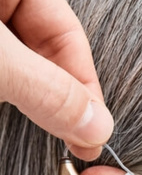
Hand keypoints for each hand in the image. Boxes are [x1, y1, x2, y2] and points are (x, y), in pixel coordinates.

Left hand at [0, 0, 112, 159]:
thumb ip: (45, 89)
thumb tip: (98, 127)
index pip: (66, 30)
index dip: (85, 86)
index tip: (94, 134)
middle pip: (43, 48)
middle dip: (56, 97)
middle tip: (74, 143)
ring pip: (17, 63)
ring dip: (29, 100)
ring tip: (47, 134)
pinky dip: (4, 94)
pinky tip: (10, 115)